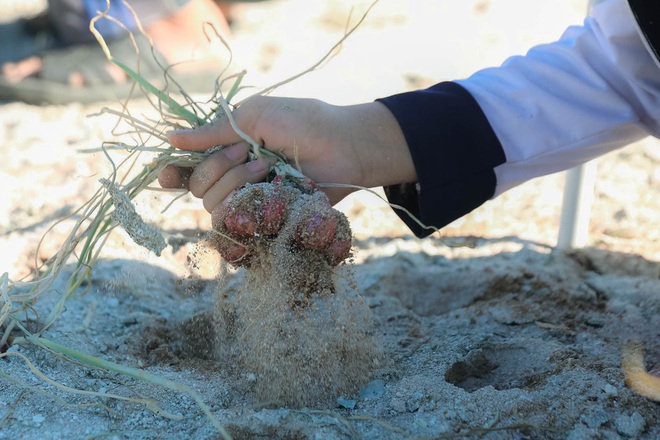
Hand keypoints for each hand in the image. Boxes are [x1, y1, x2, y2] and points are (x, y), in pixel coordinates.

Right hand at [158, 95, 415, 217]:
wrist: (344, 146)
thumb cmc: (303, 123)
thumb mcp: (255, 117)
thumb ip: (214, 131)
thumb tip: (171, 137)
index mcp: (227, 149)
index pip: (189, 168)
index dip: (175, 173)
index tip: (168, 175)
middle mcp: (235, 177)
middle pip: (199, 188)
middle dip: (217, 168)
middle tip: (246, 151)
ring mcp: (253, 199)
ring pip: (216, 208)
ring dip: (236, 183)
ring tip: (266, 167)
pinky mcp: (269, 218)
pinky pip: (241, 226)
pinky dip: (247, 206)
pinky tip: (266, 188)